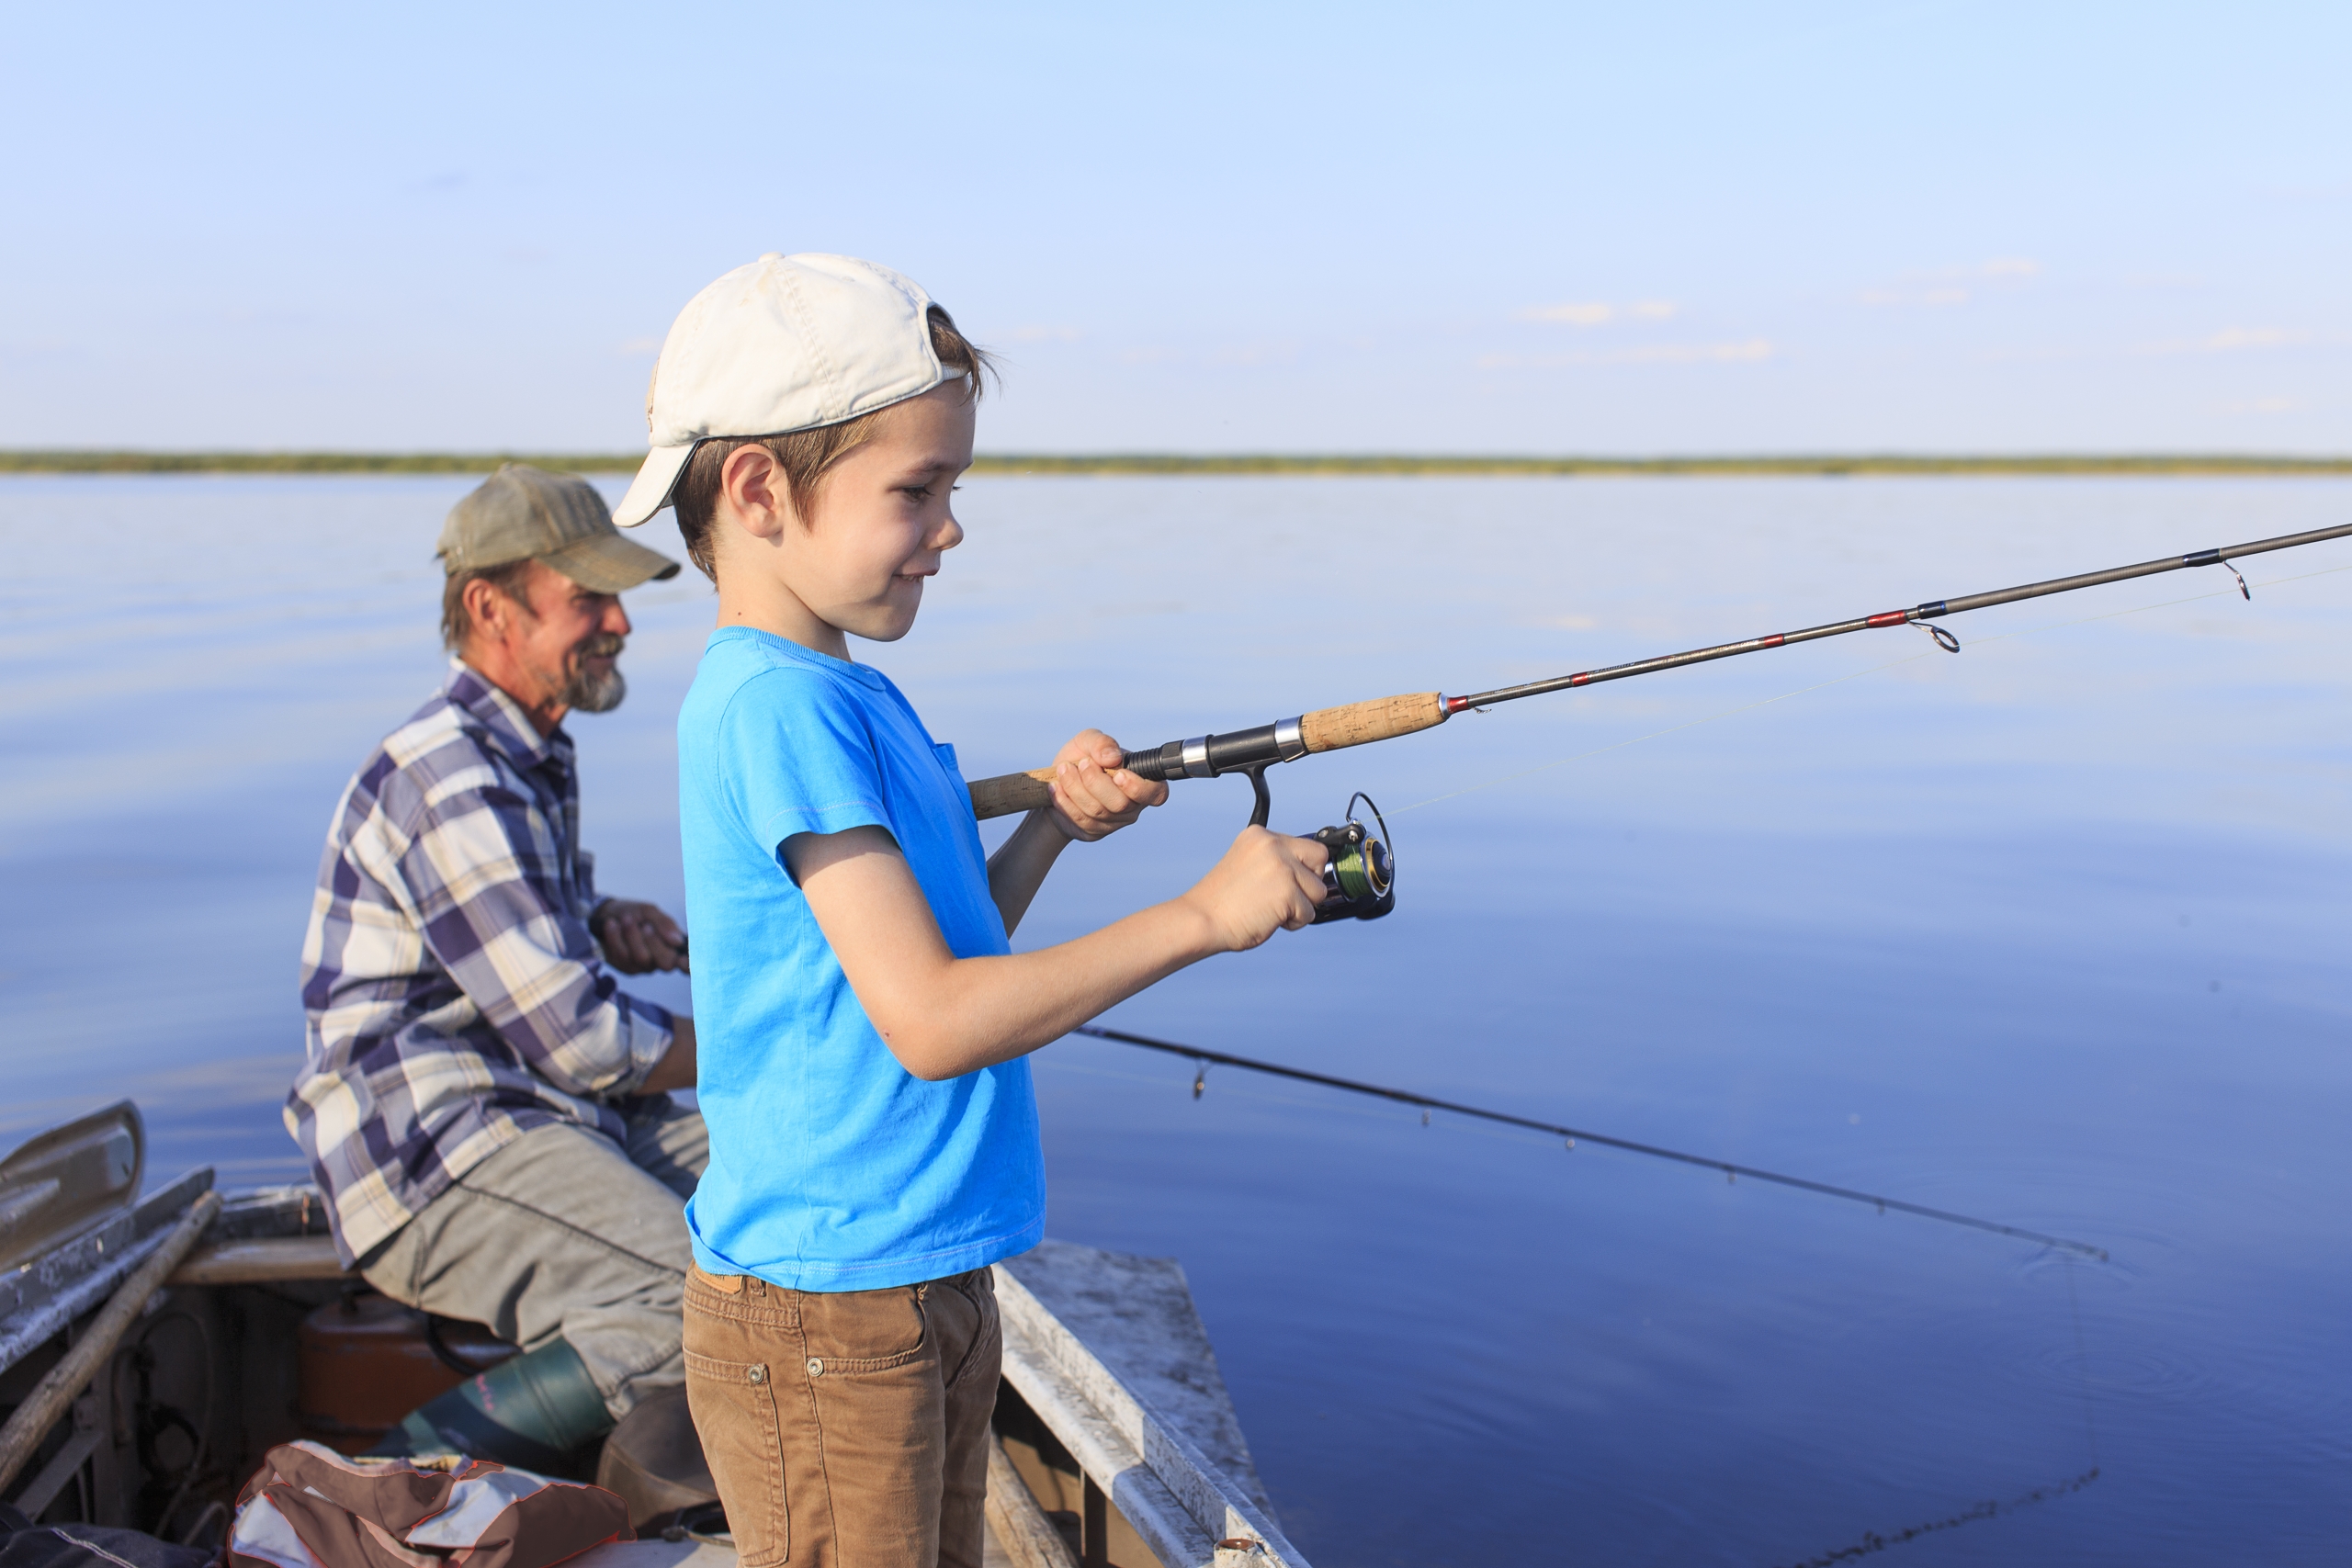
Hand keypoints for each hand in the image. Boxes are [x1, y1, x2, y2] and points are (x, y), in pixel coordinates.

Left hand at [592, 899, 688, 973]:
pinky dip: (615, 937)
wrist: (606, 914)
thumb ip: (664, 924)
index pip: (687, 965)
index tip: (683, 959)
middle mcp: (659, 961)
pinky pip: (621, 956)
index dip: (689, 966)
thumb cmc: (634, 913)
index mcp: (672, 947)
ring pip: (641, 957)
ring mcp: (641, 966)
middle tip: (645, 925)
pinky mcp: (623, 967)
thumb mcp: (650, 912)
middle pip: (666, 963)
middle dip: (654, 942)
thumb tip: (677, 941)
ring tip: (625, 918)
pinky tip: (611, 924)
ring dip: (632, 935)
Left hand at [1046, 730, 1168, 842]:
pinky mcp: (1093, 832)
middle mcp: (1133, 806)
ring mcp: (1114, 823)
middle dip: (1095, 781)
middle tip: (1081, 763)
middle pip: (1120, 804)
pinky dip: (1064, 800)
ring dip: (1075, 787)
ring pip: (1097, 811)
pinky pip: (1080, 820)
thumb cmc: (1081, 759)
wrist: (1057, 781)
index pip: (1156, 793)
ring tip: (1063, 770)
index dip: (1139, 788)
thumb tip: (1112, 757)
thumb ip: (1102, 743)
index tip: (1118, 774)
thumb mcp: (1088, 742)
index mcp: (1142, 782)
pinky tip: (1056, 787)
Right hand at [1178, 827, 1329, 950]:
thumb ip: (1275, 861)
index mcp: (1260, 835)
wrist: (1201, 919)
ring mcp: (1282, 867)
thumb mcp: (1248, 864)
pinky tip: (1268, 918)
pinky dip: (1293, 923)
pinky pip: (1309, 913)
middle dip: (1309, 882)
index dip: (1301, 869)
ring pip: (1318, 890)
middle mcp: (1273, 845)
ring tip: (1271, 909)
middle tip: (1283, 897)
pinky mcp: (1287, 891)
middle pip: (1319, 859)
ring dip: (1301, 906)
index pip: (1305, 846)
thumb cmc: (1222, 902)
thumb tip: (1307, 871)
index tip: (1286, 883)